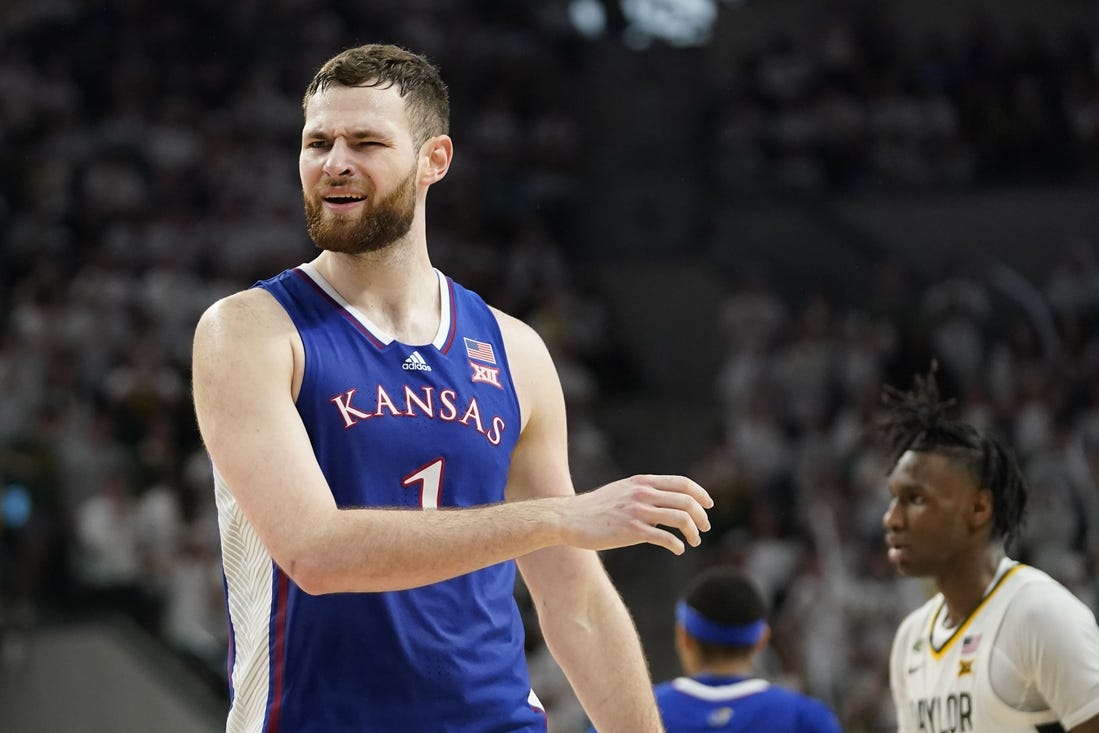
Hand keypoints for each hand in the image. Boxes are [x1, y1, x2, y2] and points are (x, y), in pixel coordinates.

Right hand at [562, 475, 712, 554]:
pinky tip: (678, 550)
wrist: (569, 518)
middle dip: (701, 516)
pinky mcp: (632, 531)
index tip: (708, 505)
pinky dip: (677, 545)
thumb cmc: (594, 508)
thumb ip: (642, 493)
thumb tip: (662, 503)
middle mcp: (643, 494)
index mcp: (642, 482)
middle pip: (686, 501)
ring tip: (694, 542)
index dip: (700, 493)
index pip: (682, 483)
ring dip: (693, 532)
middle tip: (704, 528)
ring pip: (680, 518)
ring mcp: (638, 512)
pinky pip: (665, 538)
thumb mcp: (622, 491)